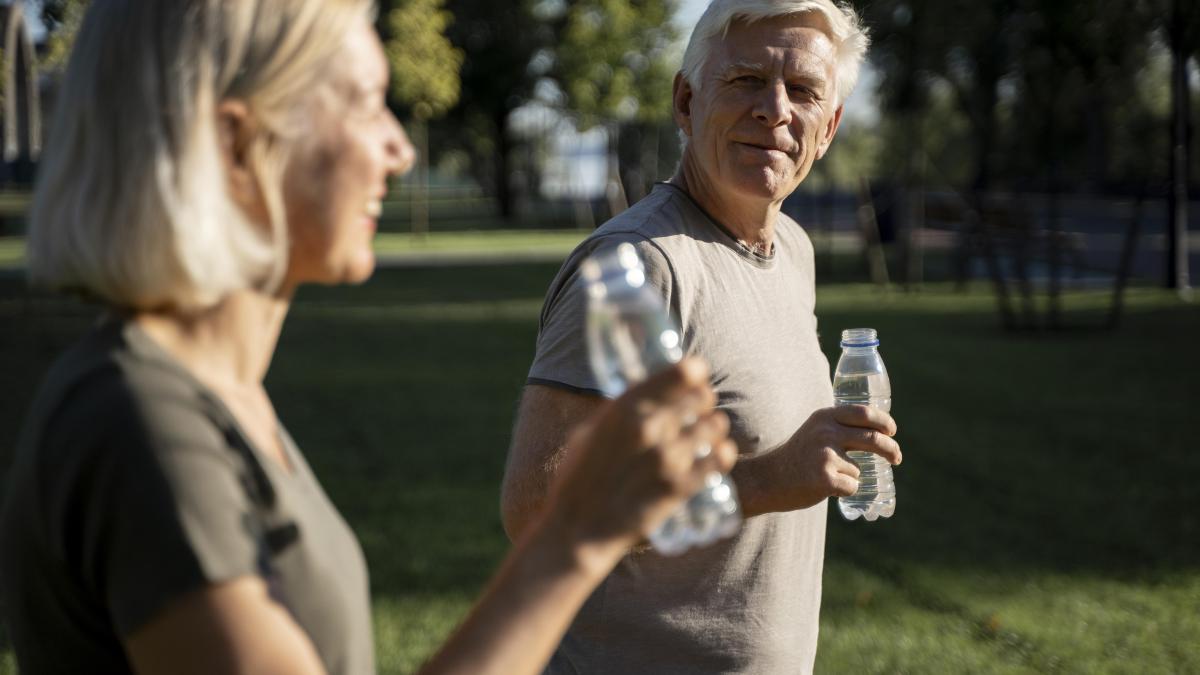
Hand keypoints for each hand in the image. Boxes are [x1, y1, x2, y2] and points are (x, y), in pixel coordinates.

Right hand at [543, 357, 736, 555]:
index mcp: (624, 409)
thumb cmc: (576, 480)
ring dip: (714, 426)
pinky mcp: (680, 487)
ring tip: (710, 431)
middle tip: (700, 406)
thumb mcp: (589, 433)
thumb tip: (641, 399)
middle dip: (703, 399)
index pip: (681, 372)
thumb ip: (618, 414)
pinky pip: (719, 460)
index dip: (694, 371)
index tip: (695, 375)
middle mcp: (649, 428)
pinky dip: (722, 453)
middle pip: (701, 397)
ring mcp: (667, 458)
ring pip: (715, 426)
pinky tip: (719, 453)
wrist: (578, 531)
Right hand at [752, 405, 899, 512]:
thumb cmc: (795, 458)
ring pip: (858, 469)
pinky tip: (823, 488)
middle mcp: (826, 432)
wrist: (767, 479)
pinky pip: (852, 487)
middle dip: (891, 450)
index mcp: (824, 417)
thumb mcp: (814, 431)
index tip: (892, 431)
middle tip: (897, 458)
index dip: (883, 421)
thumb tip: (877, 434)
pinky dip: (844, 491)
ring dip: (849, 477)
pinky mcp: (826, 478)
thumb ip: (837, 427)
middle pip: (873, 438)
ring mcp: (826, 455)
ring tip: (824, 477)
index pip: (863, 412)